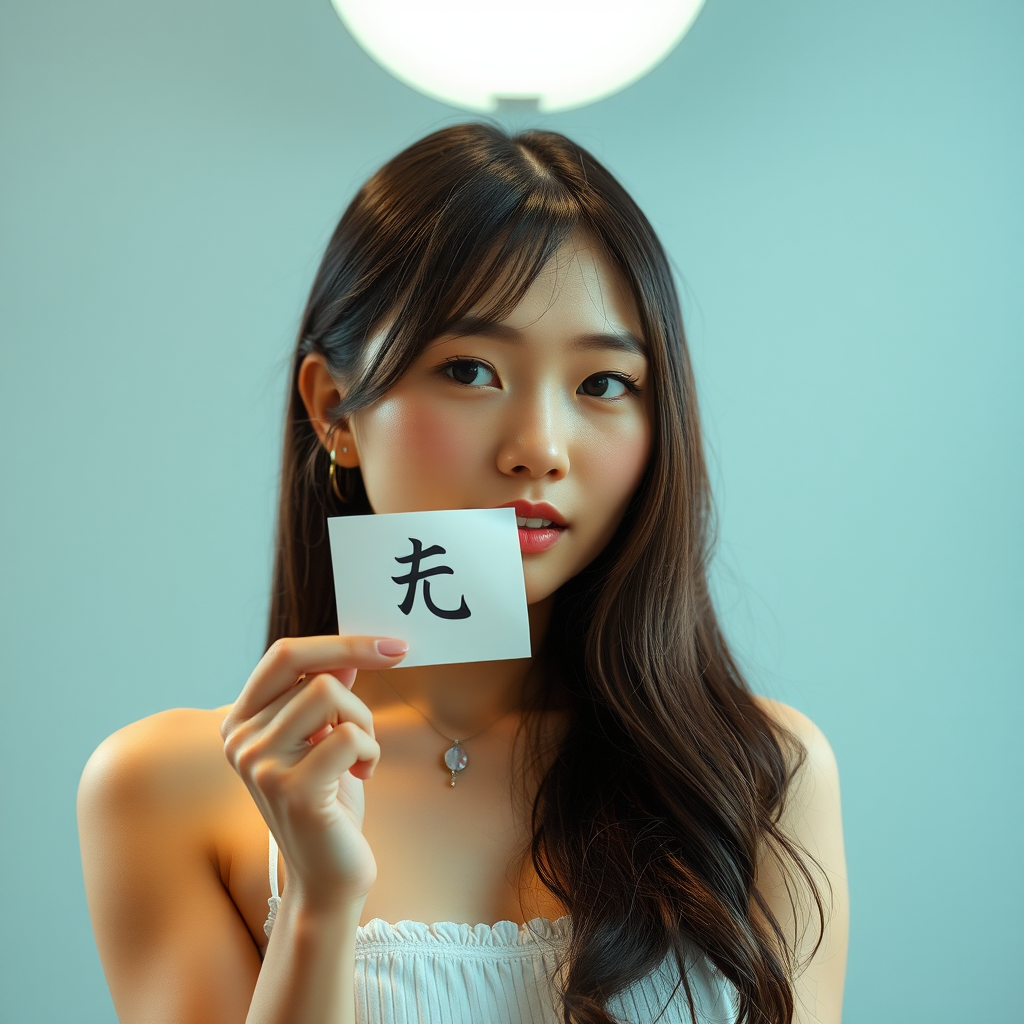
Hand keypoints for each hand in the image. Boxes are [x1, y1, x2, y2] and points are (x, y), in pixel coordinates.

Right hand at [220, 635, 407, 908]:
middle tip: (365, 737)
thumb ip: (325, 694)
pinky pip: (350, 736)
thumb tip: (346, 654)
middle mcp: (239, 739)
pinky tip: (360, 777)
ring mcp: (260, 764)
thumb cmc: (329, 803)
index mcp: (240, 720)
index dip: (341, 642)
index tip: (392, 646)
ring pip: (332, 696)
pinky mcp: (292, 788)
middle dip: (357, 703)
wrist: (328, 877)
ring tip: (359, 761)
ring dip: (365, 726)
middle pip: (317, 675)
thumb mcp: (325, 738)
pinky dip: (371, 753)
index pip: (285, 653)